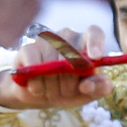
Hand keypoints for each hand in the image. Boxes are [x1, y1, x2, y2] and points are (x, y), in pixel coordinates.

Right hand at [0, 26, 114, 109]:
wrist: (40, 93)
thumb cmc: (71, 89)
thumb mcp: (88, 93)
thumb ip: (98, 88)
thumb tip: (89, 84)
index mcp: (86, 43)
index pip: (94, 33)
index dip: (95, 43)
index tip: (95, 57)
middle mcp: (67, 36)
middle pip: (73, 60)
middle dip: (71, 85)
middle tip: (66, 93)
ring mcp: (46, 39)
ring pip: (53, 67)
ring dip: (53, 88)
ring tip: (52, 90)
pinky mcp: (28, 48)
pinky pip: (34, 67)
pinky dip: (37, 85)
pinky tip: (37, 88)